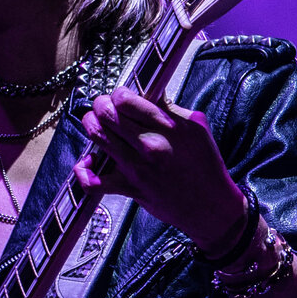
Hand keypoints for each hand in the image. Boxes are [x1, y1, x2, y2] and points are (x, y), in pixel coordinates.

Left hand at [75, 90, 245, 250]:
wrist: (211, 205)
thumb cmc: (205, 166)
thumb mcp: (197, 127)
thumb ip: (172, 108)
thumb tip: (152, 92)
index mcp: (168, 126)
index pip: (126, 99)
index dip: (118, 94)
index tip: (120, 97)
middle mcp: (150, 145)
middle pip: (107, 114)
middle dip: (101, 105)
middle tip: (104, 108)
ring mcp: (137, 168)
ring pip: (97, 137)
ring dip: (91, 126)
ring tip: (95, 125)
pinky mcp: (130, 188)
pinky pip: (95, 182)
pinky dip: (85, 173)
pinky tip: (87, 163)